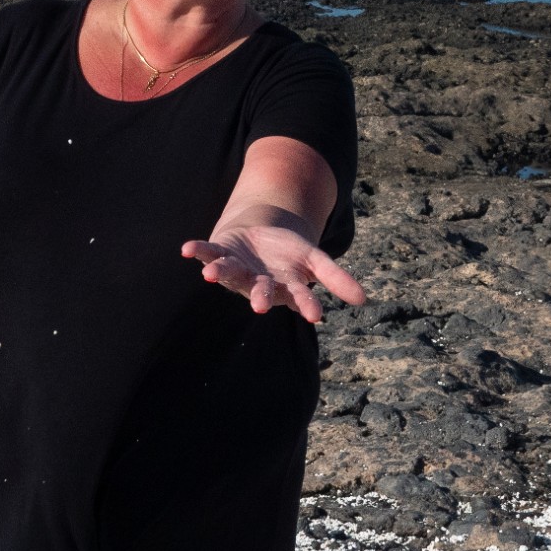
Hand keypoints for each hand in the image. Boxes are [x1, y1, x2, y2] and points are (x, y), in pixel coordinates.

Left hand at [181, 222, 367, 322]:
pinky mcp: (221, 253)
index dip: (307, 304)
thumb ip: (336, 279)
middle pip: (261, 290)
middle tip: (260, 306)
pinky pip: (207, 253)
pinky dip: (198, 251)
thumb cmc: (289, 253)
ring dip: (220, 273)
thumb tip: (364, 300)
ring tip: (210, 275)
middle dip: (260, 296)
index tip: (316, 315)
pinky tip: (186, 250)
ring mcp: (238, 269)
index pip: (298, 297)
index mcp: (284, 286)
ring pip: (230, 274)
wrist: (261, 235)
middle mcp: (258, 283)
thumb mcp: (314, 261)